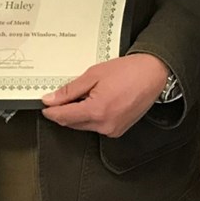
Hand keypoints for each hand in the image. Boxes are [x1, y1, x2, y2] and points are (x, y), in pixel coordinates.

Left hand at [40, 54, 167, 136]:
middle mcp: (104, 125)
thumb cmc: (128, 71)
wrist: (154, 73)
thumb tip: (51, 100)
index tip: (45, 105)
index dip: (51, 111)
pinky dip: (92, 116)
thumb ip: (70, 90)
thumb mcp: (94, 74)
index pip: (63, 117)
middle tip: (67, 95)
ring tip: (89, 95)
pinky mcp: (118, 130)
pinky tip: (99, 102)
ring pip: (83, 126)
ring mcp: (113, 129)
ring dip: (79, 114)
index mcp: (96, 110)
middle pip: (72, 123)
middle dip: (66, 111)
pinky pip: (97, 126)